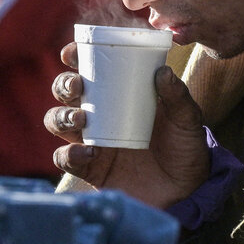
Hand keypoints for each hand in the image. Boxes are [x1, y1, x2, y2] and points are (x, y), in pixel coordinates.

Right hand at [44, 42, 209, 207]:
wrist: (187, 191)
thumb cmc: (184, 148)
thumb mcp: (187, 119)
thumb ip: (178, 96)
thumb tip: (162, 71)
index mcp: (116, 94)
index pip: (87, 70)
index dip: (74, 58)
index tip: (72, 52)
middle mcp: (97, 115)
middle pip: (64, 93)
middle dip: (63, 85)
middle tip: (77, 85)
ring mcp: (90, 141)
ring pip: (56, 121)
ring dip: (61, 116)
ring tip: (80, 119)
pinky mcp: (89, 169)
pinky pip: (65, 158)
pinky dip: (69, 153)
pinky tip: (89, 152)